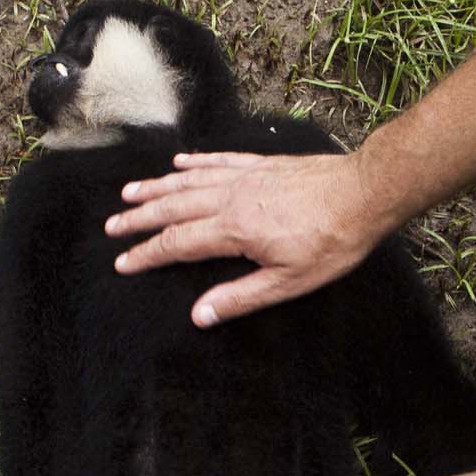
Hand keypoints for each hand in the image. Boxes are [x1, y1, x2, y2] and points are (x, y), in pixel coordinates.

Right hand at [105, 149, 388, 326]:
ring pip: (188, 181)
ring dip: (156, 188)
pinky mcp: (261, 164)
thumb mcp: (289, 282)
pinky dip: (194, 162)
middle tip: (111, 226)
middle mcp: (231, 198)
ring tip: (129, 193)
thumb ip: (241, 297)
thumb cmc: (332, 241)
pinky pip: (218, 160)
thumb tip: (199, 315)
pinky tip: (179, 163)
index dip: (147, 254)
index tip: (123, 262)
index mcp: (234, 230)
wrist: (364, 193)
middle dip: (139, 218)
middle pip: (173, 207)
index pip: (178, 243)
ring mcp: (245, 176)